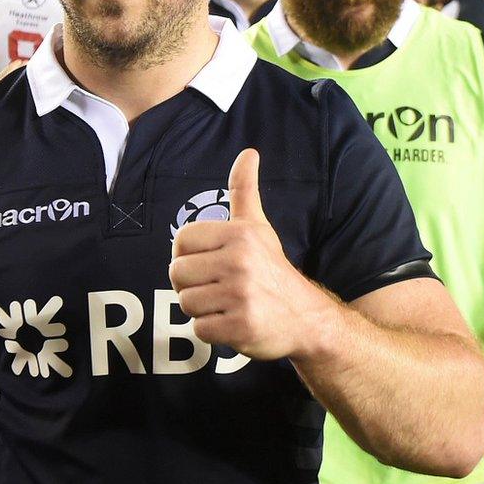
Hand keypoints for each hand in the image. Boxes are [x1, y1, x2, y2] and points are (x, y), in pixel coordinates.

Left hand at [169, 150, 319, 359]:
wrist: (306, 318)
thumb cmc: (273, 271)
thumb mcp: (259, 227)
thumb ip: (245, 191)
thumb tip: (248, 152)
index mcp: (239, 235)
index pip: (181, 240)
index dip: (187, 256)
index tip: (208, 264)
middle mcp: (239, 262)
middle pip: (177, 274)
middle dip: (191, 285)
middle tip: (218, 288)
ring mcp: (240, 296)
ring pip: (186, 302)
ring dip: (202, 309)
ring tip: (227, 305)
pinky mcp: (240, 327)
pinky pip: (200, 329)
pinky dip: (212, 331)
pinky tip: (233, 322)